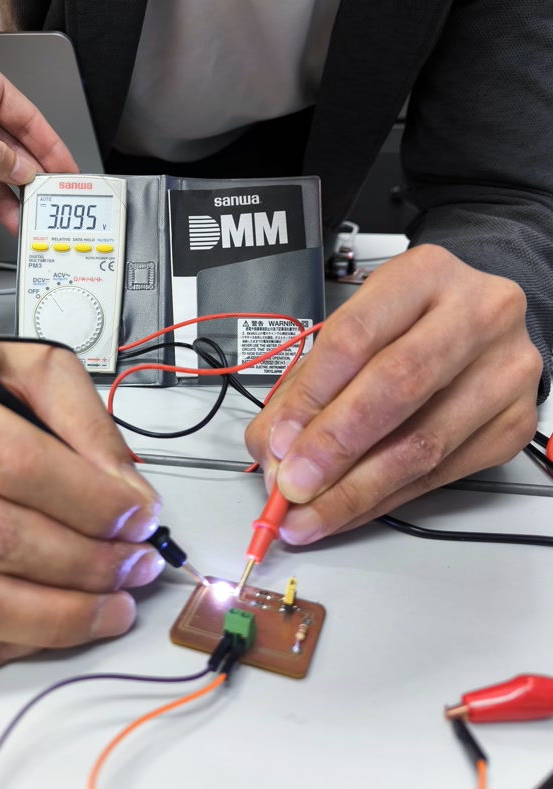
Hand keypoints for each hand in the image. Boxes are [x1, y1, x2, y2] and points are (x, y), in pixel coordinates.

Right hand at [0, 296, 163, 676]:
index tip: (140, 520)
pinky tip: (40, 632)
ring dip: (50, 619)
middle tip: (135, 568)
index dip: (90, 503)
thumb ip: (87, 424)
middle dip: (83, 565)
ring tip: (107, 609)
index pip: (15, 462)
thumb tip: (132, 501)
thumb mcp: (30, 364)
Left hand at [245, 246, 541, 542]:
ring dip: (357, 489)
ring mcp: (505, 370)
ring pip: (423, 444)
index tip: (279, 442)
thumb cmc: (411, 324)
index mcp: (424, 276)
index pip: (356, 337)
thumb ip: (307, 386)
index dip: (311, 397)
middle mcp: (476, 314)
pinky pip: (442, 475)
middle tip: (293, 485)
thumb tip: (274, 451)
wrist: (481, 324)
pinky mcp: (514, 423)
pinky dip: (387, 499)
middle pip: (397, 386)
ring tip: (312, 512)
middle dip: (335, 446)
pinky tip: (353, 508)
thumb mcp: (356, 330)